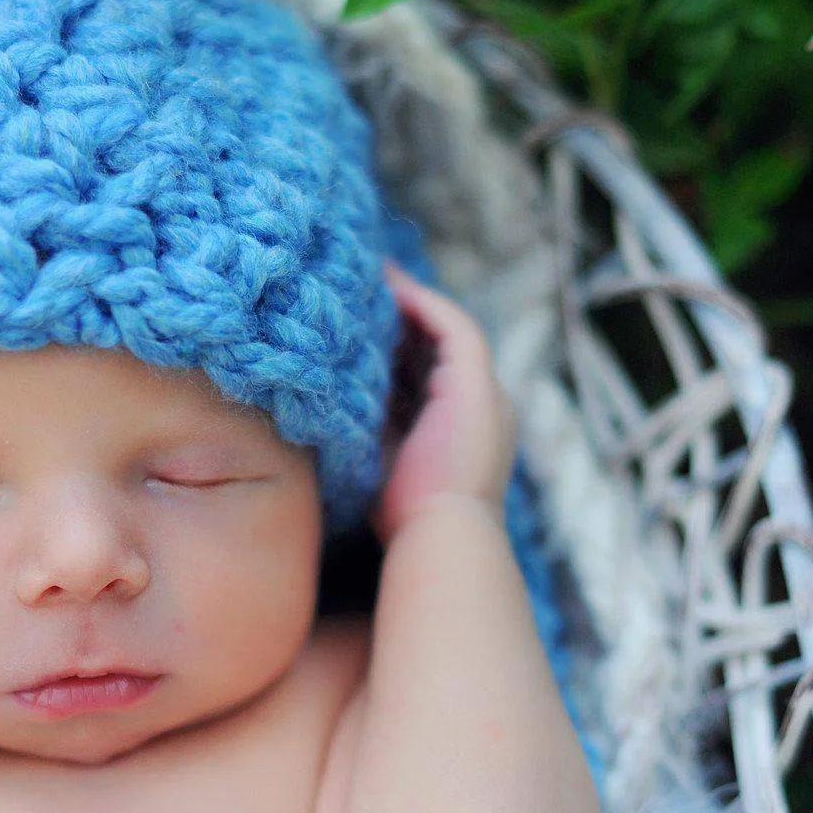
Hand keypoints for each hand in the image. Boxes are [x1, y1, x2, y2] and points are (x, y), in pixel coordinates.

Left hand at [372, 260, 517, 547]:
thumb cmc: (403, 518)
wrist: (437, 535)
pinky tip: (387, 289)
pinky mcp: (478, 383)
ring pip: (449, 330)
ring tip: (371, 276)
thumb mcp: (382, 461)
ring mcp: (487, 393)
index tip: (359, 328)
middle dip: (403, 317)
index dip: (397, 347)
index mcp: (463, 430)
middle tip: (361, 289)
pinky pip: (451, 327)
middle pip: (441, 347)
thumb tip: (326, 401)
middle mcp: (483, 407)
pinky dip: (421, 305)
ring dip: (411, 301)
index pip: (429, 375)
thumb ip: (369, 427)